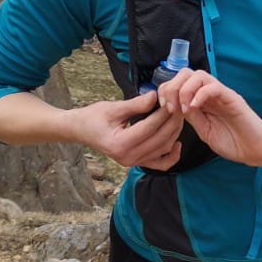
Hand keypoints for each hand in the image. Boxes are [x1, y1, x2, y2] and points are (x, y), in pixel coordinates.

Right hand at [68, 94, 182, 170]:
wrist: (80, 130)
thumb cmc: (93, 117)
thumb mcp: (113, 108)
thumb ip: (136, 104)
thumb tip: (156, 96)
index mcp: (119, 144)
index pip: (150, 127)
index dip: (164, 112)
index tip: (172, 98)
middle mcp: (127, 157)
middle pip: (160, 139)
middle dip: (172, 121)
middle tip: (180, 105)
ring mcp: (132, 162)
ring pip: (163, 150)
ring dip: (174, 133)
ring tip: (179, 116)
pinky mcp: (136, 163)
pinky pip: (160, 164)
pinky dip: (172, 156)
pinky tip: (178, 143)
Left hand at [157, 69, 261, 168]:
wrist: (256, 151)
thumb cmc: (234, 143)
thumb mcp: (204, 131)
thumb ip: (192, 117)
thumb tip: (176, 106)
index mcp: (203, 100)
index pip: (180, 82)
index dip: (167, 91)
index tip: (164, 108)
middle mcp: (211, 93)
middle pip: (186, 73)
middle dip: (172, 87)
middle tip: (170, 107)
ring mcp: (222, 94)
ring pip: (198, 75)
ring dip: (184, 90)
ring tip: (183, 109)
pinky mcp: (232, 98)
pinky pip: (213, 87)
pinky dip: (199, 94)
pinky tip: (194, 108)